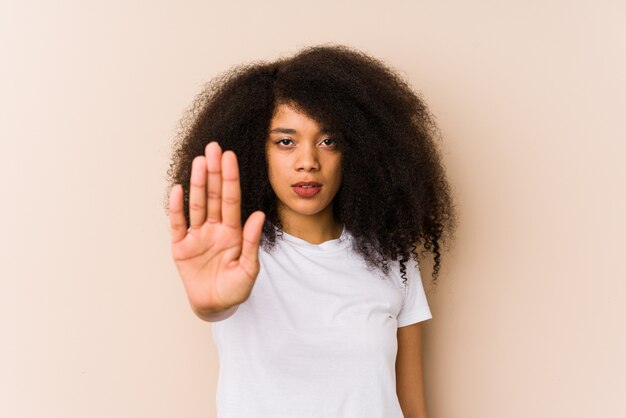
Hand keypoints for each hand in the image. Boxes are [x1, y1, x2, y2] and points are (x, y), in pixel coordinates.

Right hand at [168, 141, 265, 314]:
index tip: (230, 157)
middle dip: (214, 172)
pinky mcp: (180, 246)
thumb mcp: (248, 269)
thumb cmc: (235, 289)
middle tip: (214, 148)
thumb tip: (258, 216)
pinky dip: (177, 208)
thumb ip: (252, 242)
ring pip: (197, 204)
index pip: (231, 200)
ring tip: (199, 162)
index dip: (230, 178)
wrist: (215, 306)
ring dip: (197, 183)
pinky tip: (178, 190)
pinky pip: (178, 224)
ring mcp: (197, 235)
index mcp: (233, 232)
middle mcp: (215, 228)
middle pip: (213, 195)